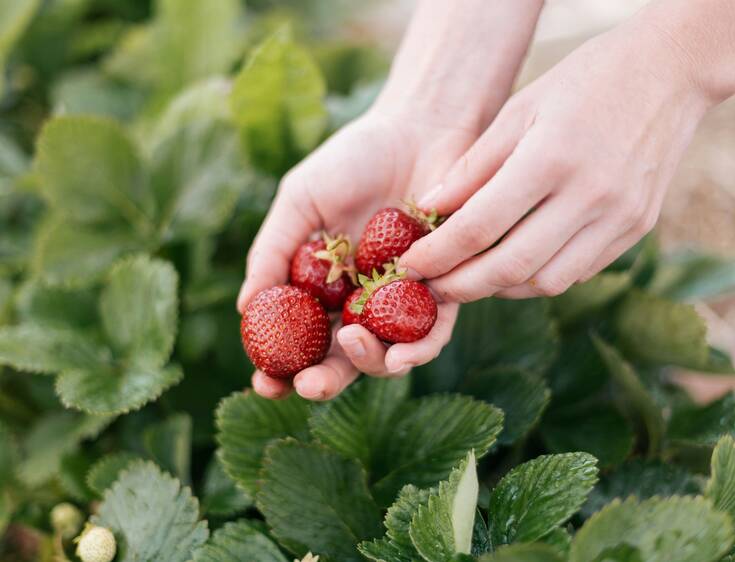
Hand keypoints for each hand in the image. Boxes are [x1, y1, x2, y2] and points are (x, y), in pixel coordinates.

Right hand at [236, 110, 472, 399]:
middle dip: (323, 381)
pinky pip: (435, 330)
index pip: (300, 339)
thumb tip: (245, 309)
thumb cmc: (354, 160)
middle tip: (308, 386)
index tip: (263, 382)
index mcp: (324, 285)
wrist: (419, 128)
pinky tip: (403, 352)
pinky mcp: (446, 288)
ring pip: (388, 353)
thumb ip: (273, 251)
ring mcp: (402, 299)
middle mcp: (362, 300)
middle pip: (342, 357)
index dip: (280, 367)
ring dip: (371, 363)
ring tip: (354, 345)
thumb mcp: (300, 201)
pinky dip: (419, 347)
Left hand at [400, 23, 709, 301]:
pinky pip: (578, 272)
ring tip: (471, 276)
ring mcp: (619, 217)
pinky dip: (538, 277)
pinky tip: (515, 264)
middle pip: (511, 267)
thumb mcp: (518, 109)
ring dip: (500, 288)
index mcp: (551, 159)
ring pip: (546, 282)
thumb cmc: (583, 81)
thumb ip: (472, 167)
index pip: (479, 227)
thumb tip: (427, 211)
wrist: (671, 71)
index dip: (437, 254)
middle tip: (433, 287)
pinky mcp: (636, 228)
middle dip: (462, 286)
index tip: (409, 265)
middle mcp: (590, 196)